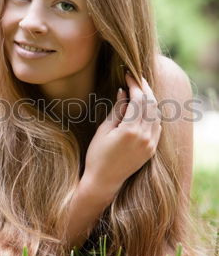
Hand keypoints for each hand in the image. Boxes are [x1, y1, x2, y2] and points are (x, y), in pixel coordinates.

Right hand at [81, 73, 161, 202]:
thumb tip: (123, 92)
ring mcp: (150, 144)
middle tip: (136, 77)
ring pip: (156, 114)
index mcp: (131, 130)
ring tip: (140, 89)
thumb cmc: (97, 155)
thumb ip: (117, 110)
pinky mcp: (151, 149)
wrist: (103, 181)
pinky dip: (153, 113)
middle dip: (144, 88)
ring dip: (150, 99)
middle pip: (151, 104)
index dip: (134, 84)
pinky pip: (157, 126)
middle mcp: (145, 136)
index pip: (138, 99)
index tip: (128, 75)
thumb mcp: (104, 130)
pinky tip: (145, 107)